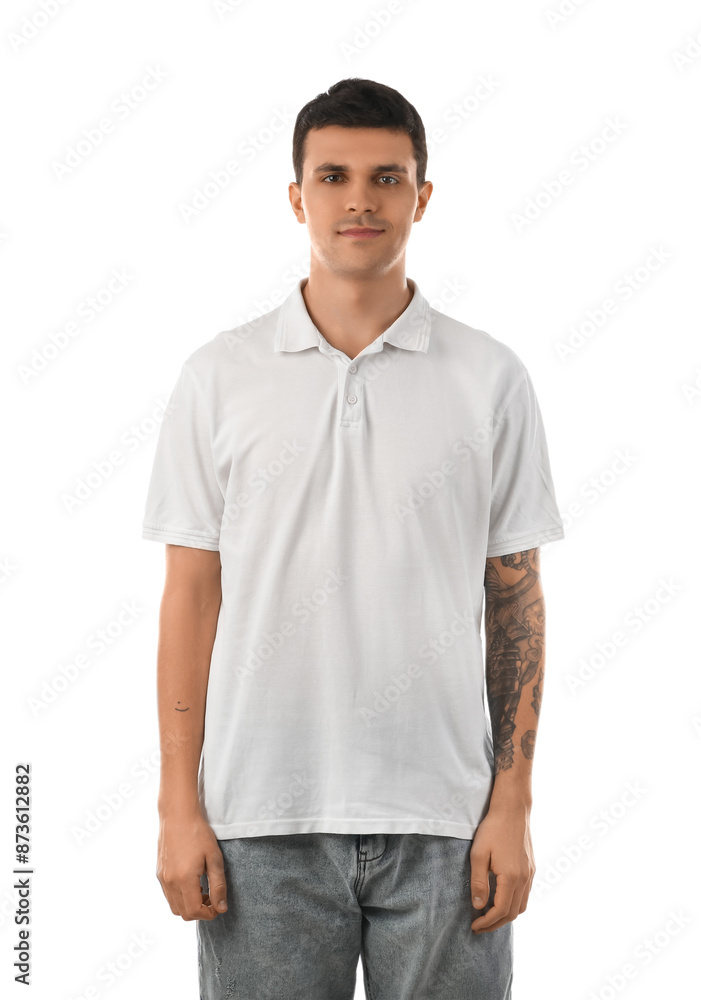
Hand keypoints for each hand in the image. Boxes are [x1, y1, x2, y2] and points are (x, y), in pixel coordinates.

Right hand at [156, 809, 227, 920]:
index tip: (218, 906)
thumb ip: (218, 885)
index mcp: (184, 879)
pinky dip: (181, 897)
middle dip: (200, 912)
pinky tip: (192, 882)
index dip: (209, 914)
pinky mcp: (159, 873)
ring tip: (203, 889)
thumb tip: (221, 908)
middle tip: (212, 898)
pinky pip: (169, 895)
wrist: (178, 816)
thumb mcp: (214, 858)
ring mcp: (162, 879)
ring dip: (189, 905)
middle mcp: (170, 882)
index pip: (194, 911)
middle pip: (183, 914)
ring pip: (174, 907)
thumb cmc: (198, 833)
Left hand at [468, 803, 534, 933]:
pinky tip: (501, 899)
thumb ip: (478, 882)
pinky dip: (513, 903)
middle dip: (496, 923)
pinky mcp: (531, 867)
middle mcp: (525, 879)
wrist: (513, 809)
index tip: (474, 926)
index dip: (487, 922)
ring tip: (489, 916)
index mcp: (512, 877)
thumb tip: (478, 906)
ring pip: (521, 905)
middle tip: (479, 926)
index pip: (500, 911)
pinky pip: (525, 894)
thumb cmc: (493, 829)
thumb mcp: (478, 854)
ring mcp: (530, 873)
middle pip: (513, 913)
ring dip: (506, 915)